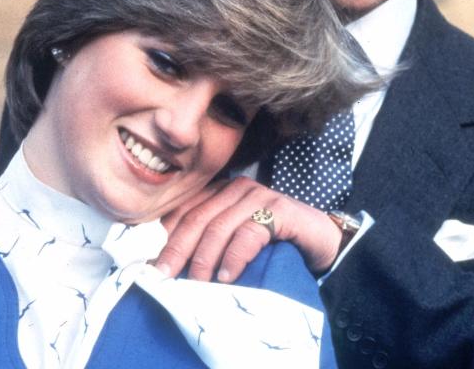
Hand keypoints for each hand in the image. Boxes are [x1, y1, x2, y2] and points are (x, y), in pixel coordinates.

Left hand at [157, 177, 341, 282]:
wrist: (321, 241)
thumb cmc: (273, 245)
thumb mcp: (234, 243)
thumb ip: (208, 246)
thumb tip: (168, 268)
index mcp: (220, 192)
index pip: (184, 211)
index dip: (165, 238)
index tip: (152, 266)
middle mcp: (236, 188)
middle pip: (196, 218)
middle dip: (177, 250)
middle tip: (164, 276)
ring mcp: (259, 196)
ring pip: (219, 227)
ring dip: (203, 259)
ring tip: (196, 284)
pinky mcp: (279, 209)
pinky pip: (248, 234)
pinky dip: (234, 258)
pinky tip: (226, 277)